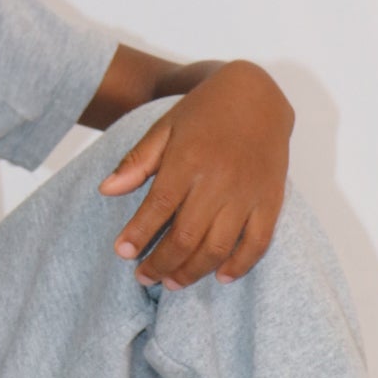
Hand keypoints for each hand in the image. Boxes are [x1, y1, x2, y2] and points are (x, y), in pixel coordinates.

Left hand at [98, 61, 292, 289]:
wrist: (258, 95)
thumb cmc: (205, 111)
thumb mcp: (165, 127)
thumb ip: (137, 161)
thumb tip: (106, 191)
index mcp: (188, 160)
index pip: (158, 207)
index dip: (138, 235)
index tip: (123, 253)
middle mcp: (218, 181)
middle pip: (185, 237)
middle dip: (160, 264)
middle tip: (144, 277)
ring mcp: (247, 193)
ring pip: (218, 247)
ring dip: (192, 272)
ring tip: (173, 282)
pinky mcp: (271, 200)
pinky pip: (257, 243)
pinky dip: (239, 266)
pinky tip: (221, 276)